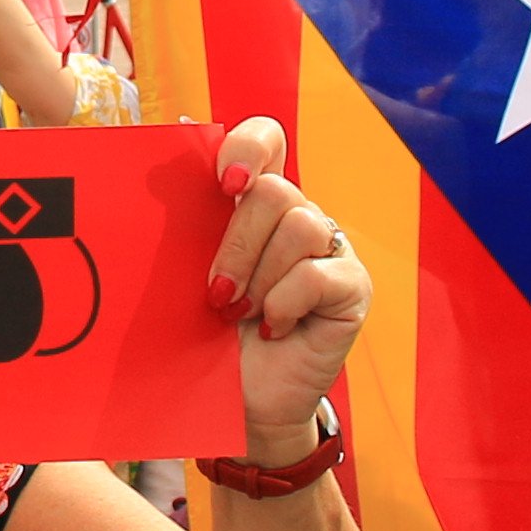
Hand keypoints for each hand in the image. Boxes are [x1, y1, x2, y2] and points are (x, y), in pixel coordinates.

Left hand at [204, 118, 367, 439]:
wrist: (238, 403)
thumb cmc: (208, 334)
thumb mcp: (188, 271)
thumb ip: (188, 211)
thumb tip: (179, 127)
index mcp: (254, 201)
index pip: (266, 139)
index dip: (249, 148)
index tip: (224, 184)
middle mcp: (297, 216)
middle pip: (275, 191)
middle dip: (236, 245)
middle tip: (216, 293)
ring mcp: (329, 249)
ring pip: (299, 226)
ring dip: (259, 277)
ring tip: (240, 313)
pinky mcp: (352, 287)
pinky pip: (318, 274)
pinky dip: (284, 303)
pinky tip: (273, 329)